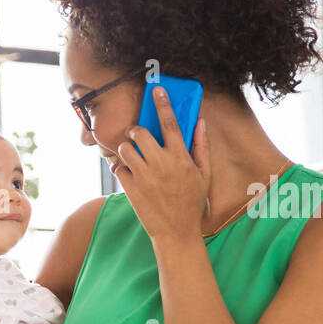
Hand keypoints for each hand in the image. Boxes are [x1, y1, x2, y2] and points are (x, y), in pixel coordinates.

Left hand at [113, 85, 211, 243]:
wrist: (176, 233)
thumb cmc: (192, 203)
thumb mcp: (204, 175)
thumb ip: (202, 147)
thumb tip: (201, 122)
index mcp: (181, 158)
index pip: (170, 124)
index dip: (163, 104)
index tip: (157, 90)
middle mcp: (161, 164)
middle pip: (139, 133)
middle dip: (135, 131)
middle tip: (136, 135)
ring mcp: (144, 176)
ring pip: (125, 149)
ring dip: (126, 149)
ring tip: (132, 156)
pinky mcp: (131, 189)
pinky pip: (118, 168)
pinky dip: (119, 168)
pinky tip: (127, 173)